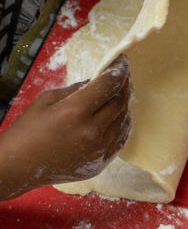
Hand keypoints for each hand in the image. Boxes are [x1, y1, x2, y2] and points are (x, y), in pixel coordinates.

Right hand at [0, 57, 130, 199]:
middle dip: (124, 86)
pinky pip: (121, 140)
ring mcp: (100, 149)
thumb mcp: (46, 100)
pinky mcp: (102, 162)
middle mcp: (92, 131)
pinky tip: (119, 116)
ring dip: (125, 105)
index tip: (122, 62)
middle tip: (123, 76)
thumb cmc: (27, 130)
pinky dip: (123, 125)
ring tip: (121, 94)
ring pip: (124, 121)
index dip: (118, 70)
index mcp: (75, 112)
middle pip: (120, 103)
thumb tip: (96, 82)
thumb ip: (75, 90)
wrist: (20, 166)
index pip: (107, 86)